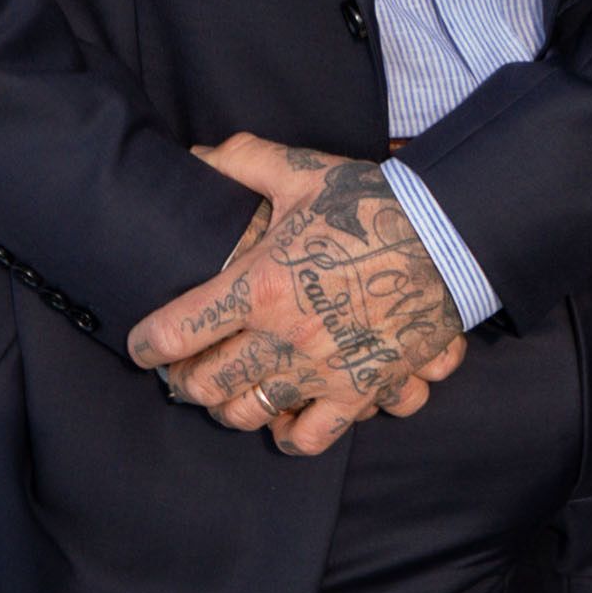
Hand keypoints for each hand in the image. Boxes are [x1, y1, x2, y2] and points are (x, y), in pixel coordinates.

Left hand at [124, 148, 473, 451]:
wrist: (450, 236)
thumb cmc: (373, 203)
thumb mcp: (302, 173)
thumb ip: (242, 161)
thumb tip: (195, 156)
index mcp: (261, 283)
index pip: (178, 330)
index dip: (146, 345)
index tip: (141, 347)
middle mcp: (286, 337)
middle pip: (206, 384)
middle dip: (183, 383)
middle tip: (181, 373)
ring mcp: (324, 370)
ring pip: (249, 414)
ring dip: (228, 408)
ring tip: (224, 395)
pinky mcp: (361, 391)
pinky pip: (311, 436)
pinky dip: (289, 435)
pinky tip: (282, 420)